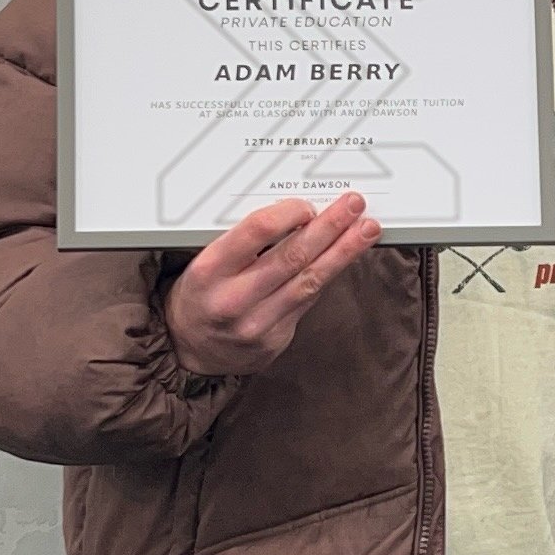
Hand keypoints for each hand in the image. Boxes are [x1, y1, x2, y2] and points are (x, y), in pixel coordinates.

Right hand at [163, 193, 380, 376]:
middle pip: (292, 256)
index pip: (256, 231)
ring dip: (343, 252)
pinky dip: (328, 275)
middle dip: (330, 227)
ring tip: (365, 230)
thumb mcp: (205, 262)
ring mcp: (256, 324)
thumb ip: (243, 242)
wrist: (188, 351)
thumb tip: (294, 215)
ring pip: (310, 281)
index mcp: (208, 271)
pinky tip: (344, 257)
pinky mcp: (276, 340)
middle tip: (354, 206)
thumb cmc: (201, 295)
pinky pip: (308, 301)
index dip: (289, 213)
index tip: (308, 204)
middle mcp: (233, 299)